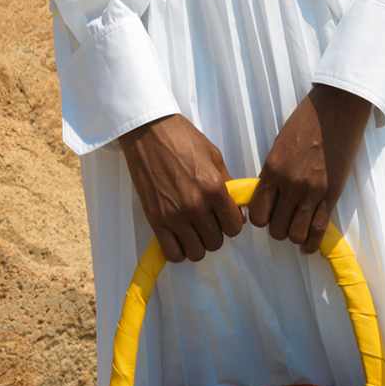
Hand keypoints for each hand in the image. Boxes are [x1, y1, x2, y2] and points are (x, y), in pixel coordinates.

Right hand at [118, 113, 245, 262]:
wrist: (148, 132)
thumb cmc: (183, 140)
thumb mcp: (215, 157)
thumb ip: (227, 186)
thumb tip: (235, 211)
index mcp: (214, 189)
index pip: (234, 227)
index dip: (231, 223)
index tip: (224, 216)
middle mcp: (196, 206)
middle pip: (215, 242)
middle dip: (215, 233)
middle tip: (207, 220)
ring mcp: (174, 216)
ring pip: (196, 252)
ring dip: (197, 243)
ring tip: (192, 229)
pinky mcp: (155, 220)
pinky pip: (172, 253)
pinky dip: (178, 250)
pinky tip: (178, 237)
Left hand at [250, 83, 373, 254]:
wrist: (337, 109)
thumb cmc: (306, 122)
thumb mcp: (278, 146)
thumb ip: (272, 173)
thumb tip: (268, 197)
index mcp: (272, 170)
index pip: (257, 213)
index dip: (261, 219)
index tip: (267, 214)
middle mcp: (289, 184)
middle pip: (276, 228)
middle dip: (278, 229)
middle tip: (284, 221)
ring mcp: (312, 191)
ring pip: (296, 233)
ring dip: (295, 235)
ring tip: (297, 229)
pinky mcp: (332, 194)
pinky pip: (320, 229)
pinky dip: (312, 242)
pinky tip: (309, 246)